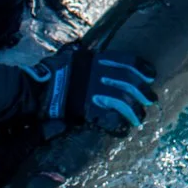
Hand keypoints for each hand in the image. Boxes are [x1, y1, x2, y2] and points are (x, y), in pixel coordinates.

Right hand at [31, 46, 157, 134]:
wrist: (36, 89)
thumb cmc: (52, 73)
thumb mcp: (73, 57)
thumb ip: (88, 59)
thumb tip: (98, 58)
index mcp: (97, 59)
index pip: (128, 61)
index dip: (143, 69)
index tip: (151, 76)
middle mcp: (99, 74)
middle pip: (131, 83)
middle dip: (144, 93)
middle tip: (151, 100)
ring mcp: (95, 92)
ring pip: (125, 102)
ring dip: (135, 112)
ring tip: (139, 119)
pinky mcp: (88, 111)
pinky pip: (111, 120)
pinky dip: (119, 126)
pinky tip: (123, 130)